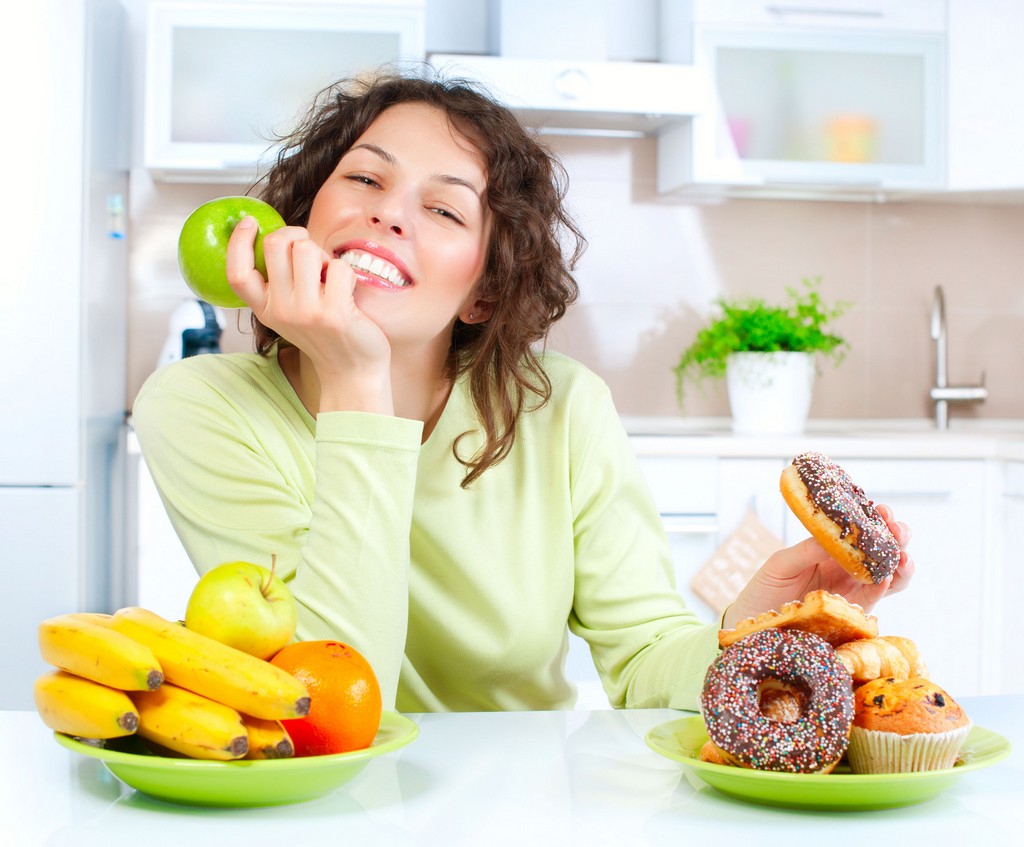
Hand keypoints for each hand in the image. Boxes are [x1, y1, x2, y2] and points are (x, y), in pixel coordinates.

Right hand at [225, 216, 392, 412]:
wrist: (352, 371)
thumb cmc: (324, 334)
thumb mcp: (291, 312)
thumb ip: (279, 282)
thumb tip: (278, 236)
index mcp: (264, 309)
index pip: (236, 273)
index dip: (238, 241)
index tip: (249, 221)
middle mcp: (280, 310)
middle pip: (275, 244)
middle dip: (296, 235)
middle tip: (309, 249)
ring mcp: (307, 312)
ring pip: (307, 249)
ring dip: (323, 256)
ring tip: (329, 278)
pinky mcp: (335, 313)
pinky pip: (339, 267)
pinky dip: (346, 273)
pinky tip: (347, 294)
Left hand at [723, 504, 913, 629]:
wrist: (752, 624)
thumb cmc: (765, 589)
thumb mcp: (782, 564)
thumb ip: (808, 550)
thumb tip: (835, 534)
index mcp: (831, 551)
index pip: (861, 532)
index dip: (876, 520)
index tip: (881, 510)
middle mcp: (847, 570)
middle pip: (884, 551)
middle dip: (897, 537)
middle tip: (896, 530)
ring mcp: (852, 592)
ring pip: (890, 577)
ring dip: (901, 564)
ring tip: (901, 556)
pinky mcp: (851, 615)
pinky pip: (873, 599)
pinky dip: (884, 588)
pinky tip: (886, 578)